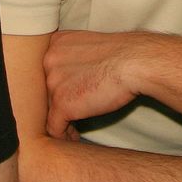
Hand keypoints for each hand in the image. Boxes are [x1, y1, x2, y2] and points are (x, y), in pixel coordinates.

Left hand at [43, 29, 165, 137]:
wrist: (136, 63)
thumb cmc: (123, 55)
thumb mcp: (90, 46)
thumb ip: (73, 57)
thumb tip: (71, 78)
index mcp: (55, 43)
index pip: (46, 71)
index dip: (56, 87)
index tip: (67, 97)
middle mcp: (48, 60)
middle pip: (45, 91)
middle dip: (56, 104)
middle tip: (70, 116)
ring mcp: (53, 82)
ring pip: (47, 110)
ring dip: (61, 121)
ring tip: (73, 130)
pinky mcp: (61, 104)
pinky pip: (54, 128)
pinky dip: (64, 136)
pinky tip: (74, 139)